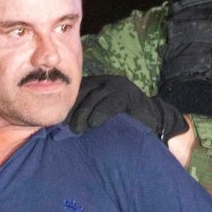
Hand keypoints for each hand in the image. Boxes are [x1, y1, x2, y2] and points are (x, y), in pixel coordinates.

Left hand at [67, 75, 187, 140]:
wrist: (154, 122)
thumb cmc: (124, 122)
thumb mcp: (101, 115)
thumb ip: (86, 113)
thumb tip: (63, 124)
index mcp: (98, 83)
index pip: (77, 90)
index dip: (67, 104)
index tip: (57, 120)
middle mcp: (107, 81)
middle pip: (83, 92)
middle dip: (73, 110)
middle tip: (65, 127)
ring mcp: (119, 86)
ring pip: (94, 97)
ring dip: (83, 114)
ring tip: (77, 130)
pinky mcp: (129, 94)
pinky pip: (111, 103)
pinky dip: (101, 113)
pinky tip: (94, 124)